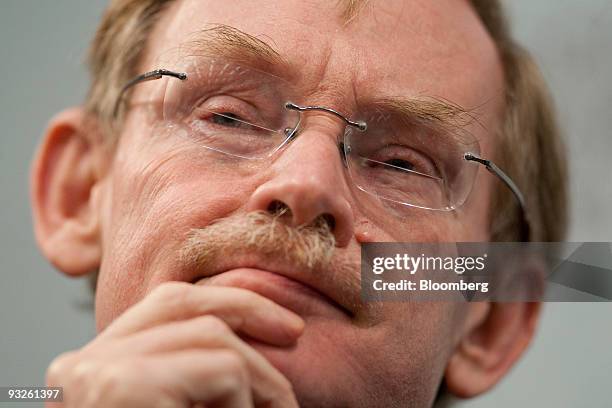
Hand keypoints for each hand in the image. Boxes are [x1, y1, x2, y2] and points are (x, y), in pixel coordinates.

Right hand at [45, 281, 303, 406]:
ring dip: (258, 378)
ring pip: (211, 335)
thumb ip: (194, 375)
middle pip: (182, 304)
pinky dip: (244, 404)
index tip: (279, 324)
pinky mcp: (120, 387)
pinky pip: (222, 371)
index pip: (164, 305)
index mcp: (94, 369)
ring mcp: (95, 373)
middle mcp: (81, 365)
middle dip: (249, 310)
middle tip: (295, 333)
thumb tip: (255, 333)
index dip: (227, 302)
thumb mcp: (185, 406)